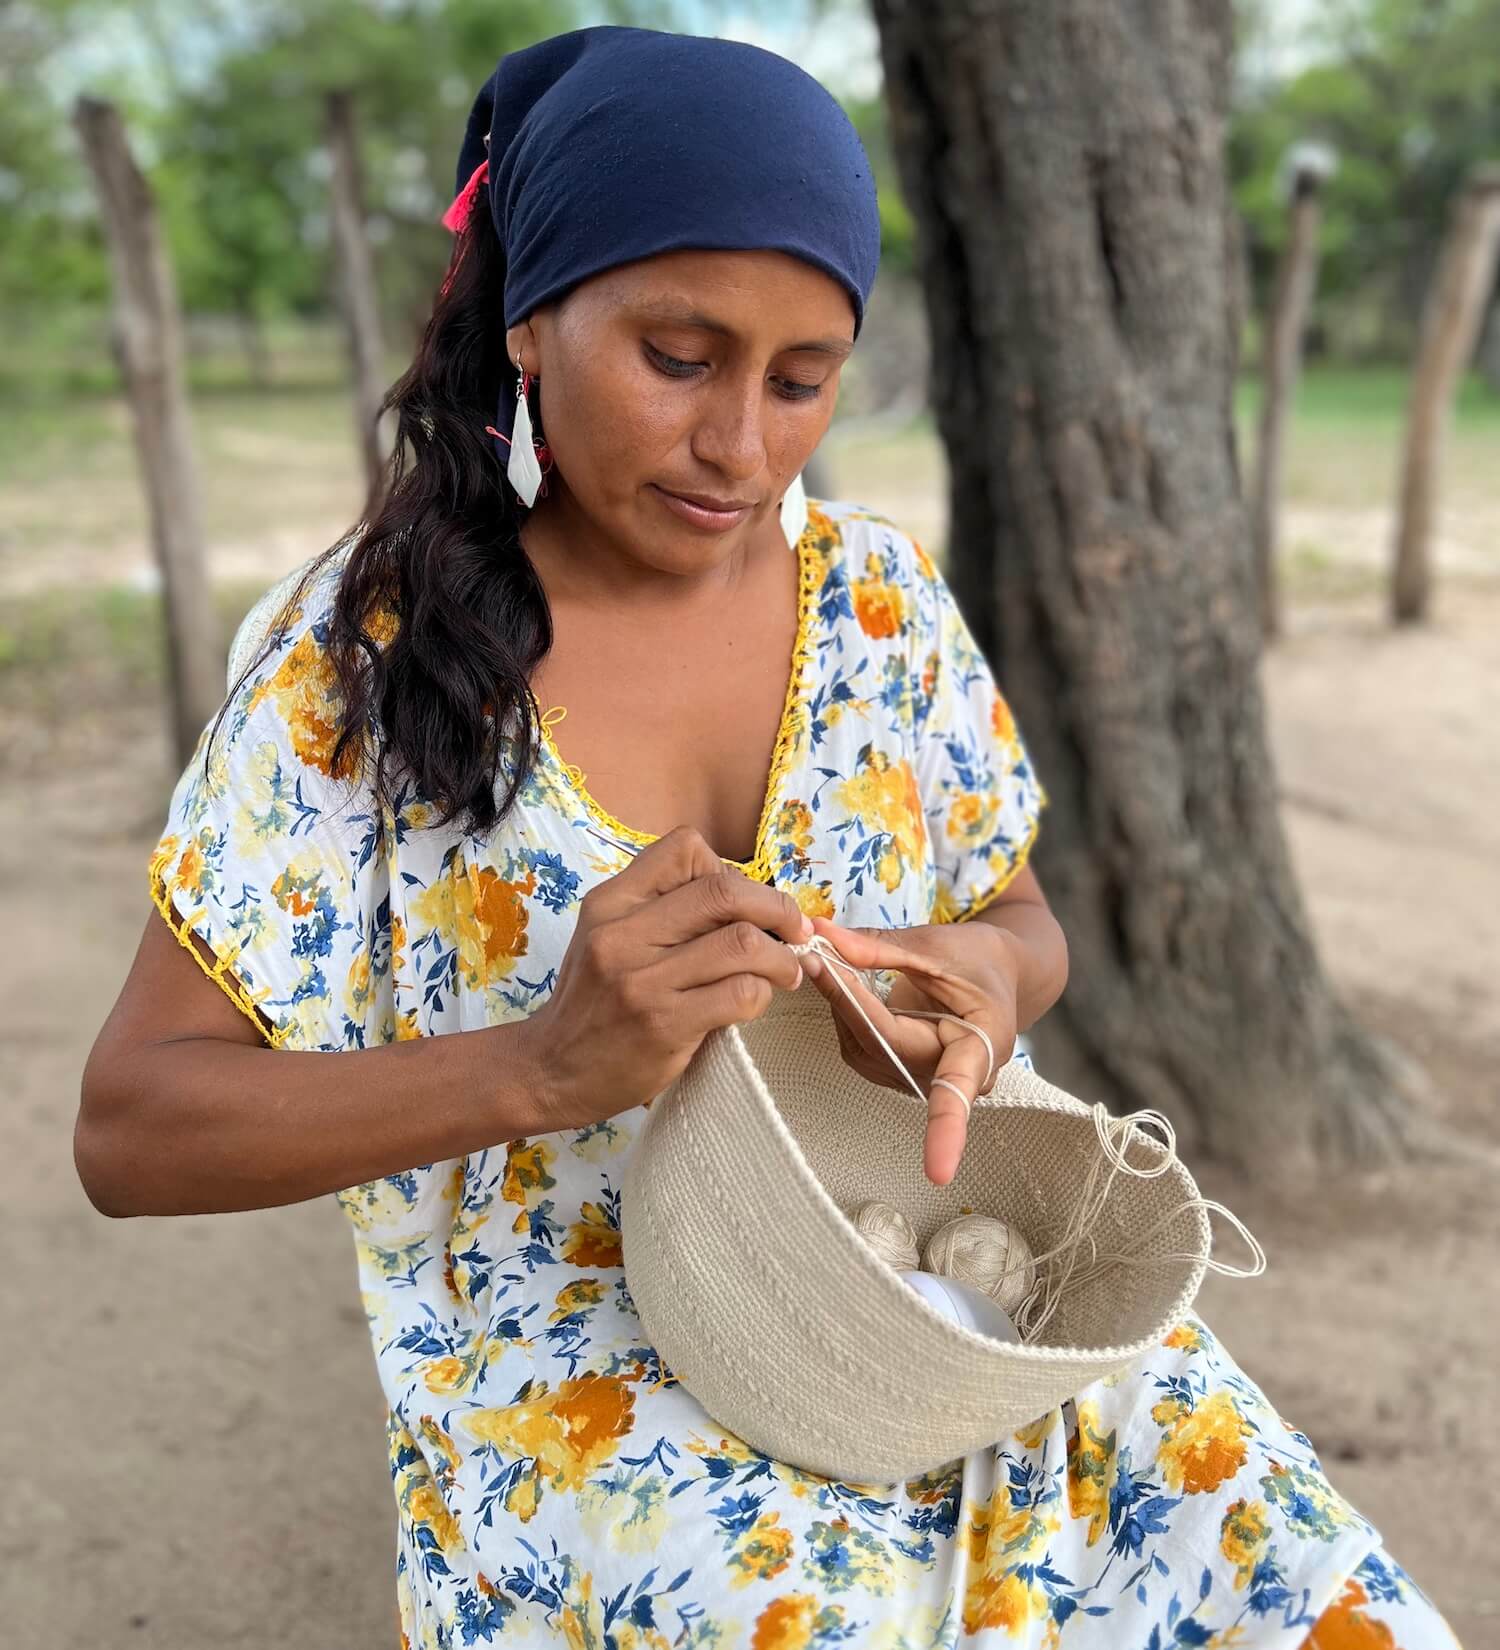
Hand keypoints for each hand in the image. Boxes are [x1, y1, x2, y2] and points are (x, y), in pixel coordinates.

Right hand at [521, 827, 810, 1131]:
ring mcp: (642, 980)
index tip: (746, 903)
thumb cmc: (593, 1001)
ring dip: (781, 957)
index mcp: (612, 902)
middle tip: (795, 931)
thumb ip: (661, 909)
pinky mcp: (664, 1024)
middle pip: (725, 891)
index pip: (686, 848)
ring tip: (786, 971)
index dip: (731, 870)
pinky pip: (741, 994)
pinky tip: (757, 1002)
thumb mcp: (607, 936)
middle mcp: (623, 933)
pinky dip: (763, 994)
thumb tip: (746, 897)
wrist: (551, 1070)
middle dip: (777, 908)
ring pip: (743, 943)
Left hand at [800, 916, 1020, 1186]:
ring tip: (833, 961)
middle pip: (888, 1048)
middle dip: (848, 1002)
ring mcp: (925, 1078)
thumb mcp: (937, 945)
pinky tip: (845, 985)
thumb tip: (824, 939)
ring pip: (866, 1049)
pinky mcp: (900, 1073)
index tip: (938, 1172)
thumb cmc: (977, 959)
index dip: (946, 1132)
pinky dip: (845, 1013)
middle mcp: (957, 1075)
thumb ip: (882, 947)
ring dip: (842, 1005)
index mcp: (983, 1046)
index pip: (955, 1089)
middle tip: (816, 957)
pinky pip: (860, 1046)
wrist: (996, 971)